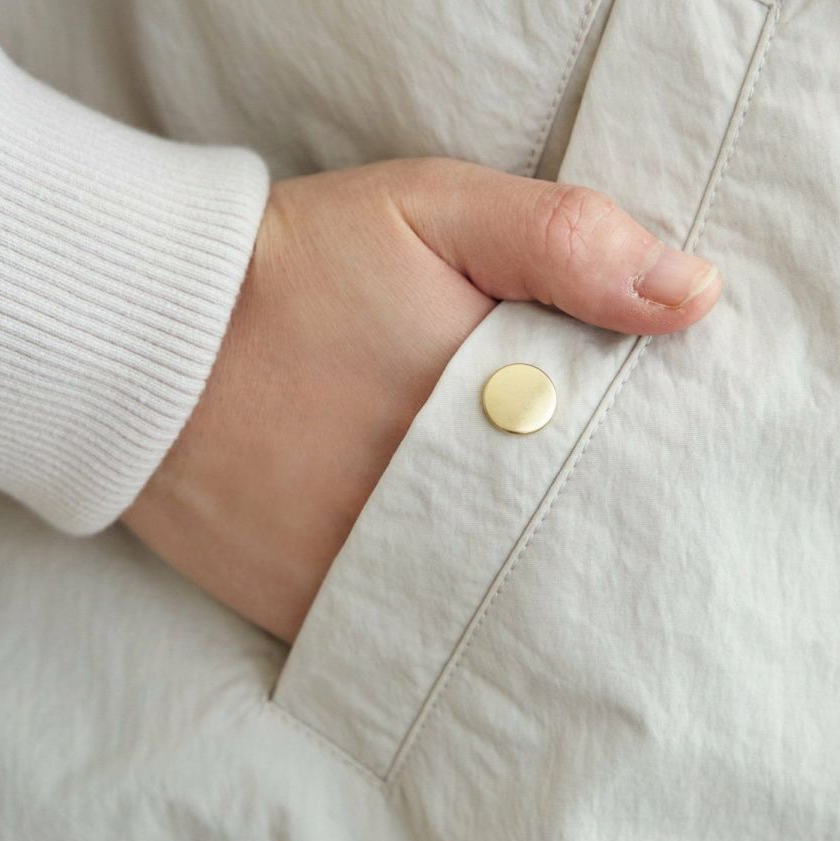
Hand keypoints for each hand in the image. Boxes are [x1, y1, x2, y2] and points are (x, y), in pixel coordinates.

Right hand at [122, 157, 722, 640]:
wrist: (141, 333)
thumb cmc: (299, 264)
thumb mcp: (437, 211)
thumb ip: (568, 241)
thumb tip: (696, 295)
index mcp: (496, 418)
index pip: (624, 466)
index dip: (666, 464)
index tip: (698, 462)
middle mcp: (445, 516)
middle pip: (574, 549)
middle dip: (614, 533)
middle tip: (668, 536)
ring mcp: (379, 575)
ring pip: (503, 602)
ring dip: (543, 585)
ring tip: (590, 571)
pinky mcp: (319, 610)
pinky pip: (420, 630)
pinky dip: (457, 615)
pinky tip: (488, 589)